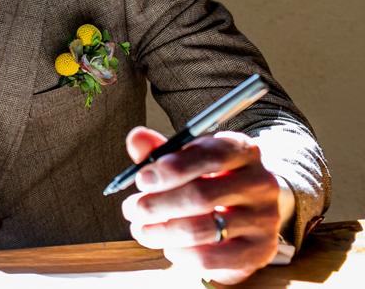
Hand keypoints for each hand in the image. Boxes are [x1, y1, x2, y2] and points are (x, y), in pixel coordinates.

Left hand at [121, 126, 280, 284]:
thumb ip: (160, 151)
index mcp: (242, 151)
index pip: (210, 155)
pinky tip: (168, 247)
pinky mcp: (260, 250)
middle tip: (131, 209)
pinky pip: (210, 258)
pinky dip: (180, 253)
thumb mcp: (187, 159)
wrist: (249, 211)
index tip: (142, 179)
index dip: (172, 168)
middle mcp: (259, 182)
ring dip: (161, 231)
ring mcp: (264, 218)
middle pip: (201, 195)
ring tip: (141, 229)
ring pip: (201, 229)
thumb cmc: (209, 180)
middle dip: (156, 204)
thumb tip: (137, 138)